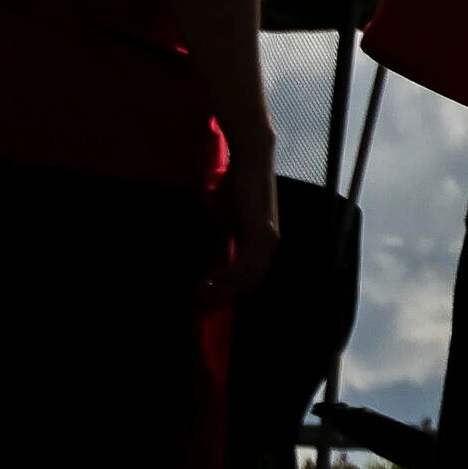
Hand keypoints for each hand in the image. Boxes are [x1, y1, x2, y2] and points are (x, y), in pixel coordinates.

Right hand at [212, 158, 281, 304]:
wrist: (250, 161)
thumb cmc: (237, 188)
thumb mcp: (226, 224)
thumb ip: (223, 247)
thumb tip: (212, 271)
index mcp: (263, 245)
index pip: (248, 280)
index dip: (226, 294)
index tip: (204, 304)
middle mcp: (270, 246)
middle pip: (248, 285)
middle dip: (222, 298)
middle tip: (198, 307)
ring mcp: (268, 240)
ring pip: (246, 279)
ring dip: (221, 291)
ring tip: (198, 296)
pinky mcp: (262, 232)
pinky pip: (244, 265)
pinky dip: (225, 276)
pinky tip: (207, 280)